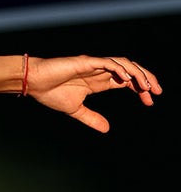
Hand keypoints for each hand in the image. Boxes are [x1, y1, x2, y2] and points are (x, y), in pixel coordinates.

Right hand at [27, 55, 161, 132]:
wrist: (33, 83)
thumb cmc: (50, 93)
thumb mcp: (75, 110)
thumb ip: (91, 118)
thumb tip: (107, 129)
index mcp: (100, 81)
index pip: (128, 82)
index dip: (142, 90)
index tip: (150, 101)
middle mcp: (101, 71)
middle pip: (132, 70)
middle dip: (147, 79)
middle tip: (157, 92)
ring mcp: (95, 65)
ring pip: (124, 64)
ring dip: (138, 73)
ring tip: (147, 87)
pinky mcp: (86, 62)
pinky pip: (108, 63)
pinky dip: (120, 69)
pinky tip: (127, 80)